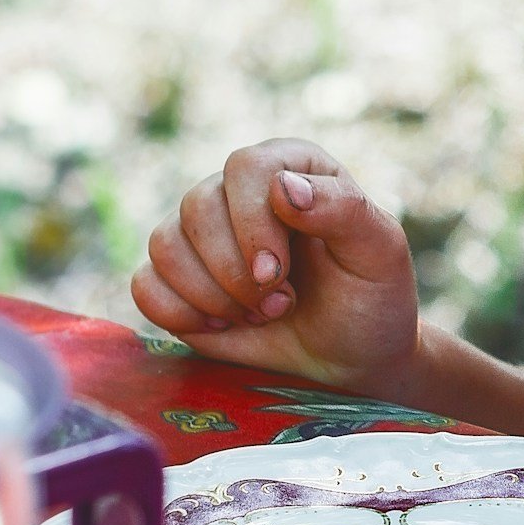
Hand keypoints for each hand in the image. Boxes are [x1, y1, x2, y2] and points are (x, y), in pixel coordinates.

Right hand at [129, 138, 420, 395]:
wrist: (352, 357)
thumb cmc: (371, 298)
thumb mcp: (379, 253)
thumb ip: (344, 210)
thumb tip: (284, 186)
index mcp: (292, 167)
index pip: (247, 167)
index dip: (253, 222)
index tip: (277, 273)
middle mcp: (239, 191)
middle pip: (198, 206)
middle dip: (236, 271)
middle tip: (280, 303)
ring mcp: (203, 234)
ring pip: (165, 245)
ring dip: (214, 295)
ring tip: (264, 313)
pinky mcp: (177, 279)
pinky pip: (144, 285)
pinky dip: (180, 313)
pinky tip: (224, 324)